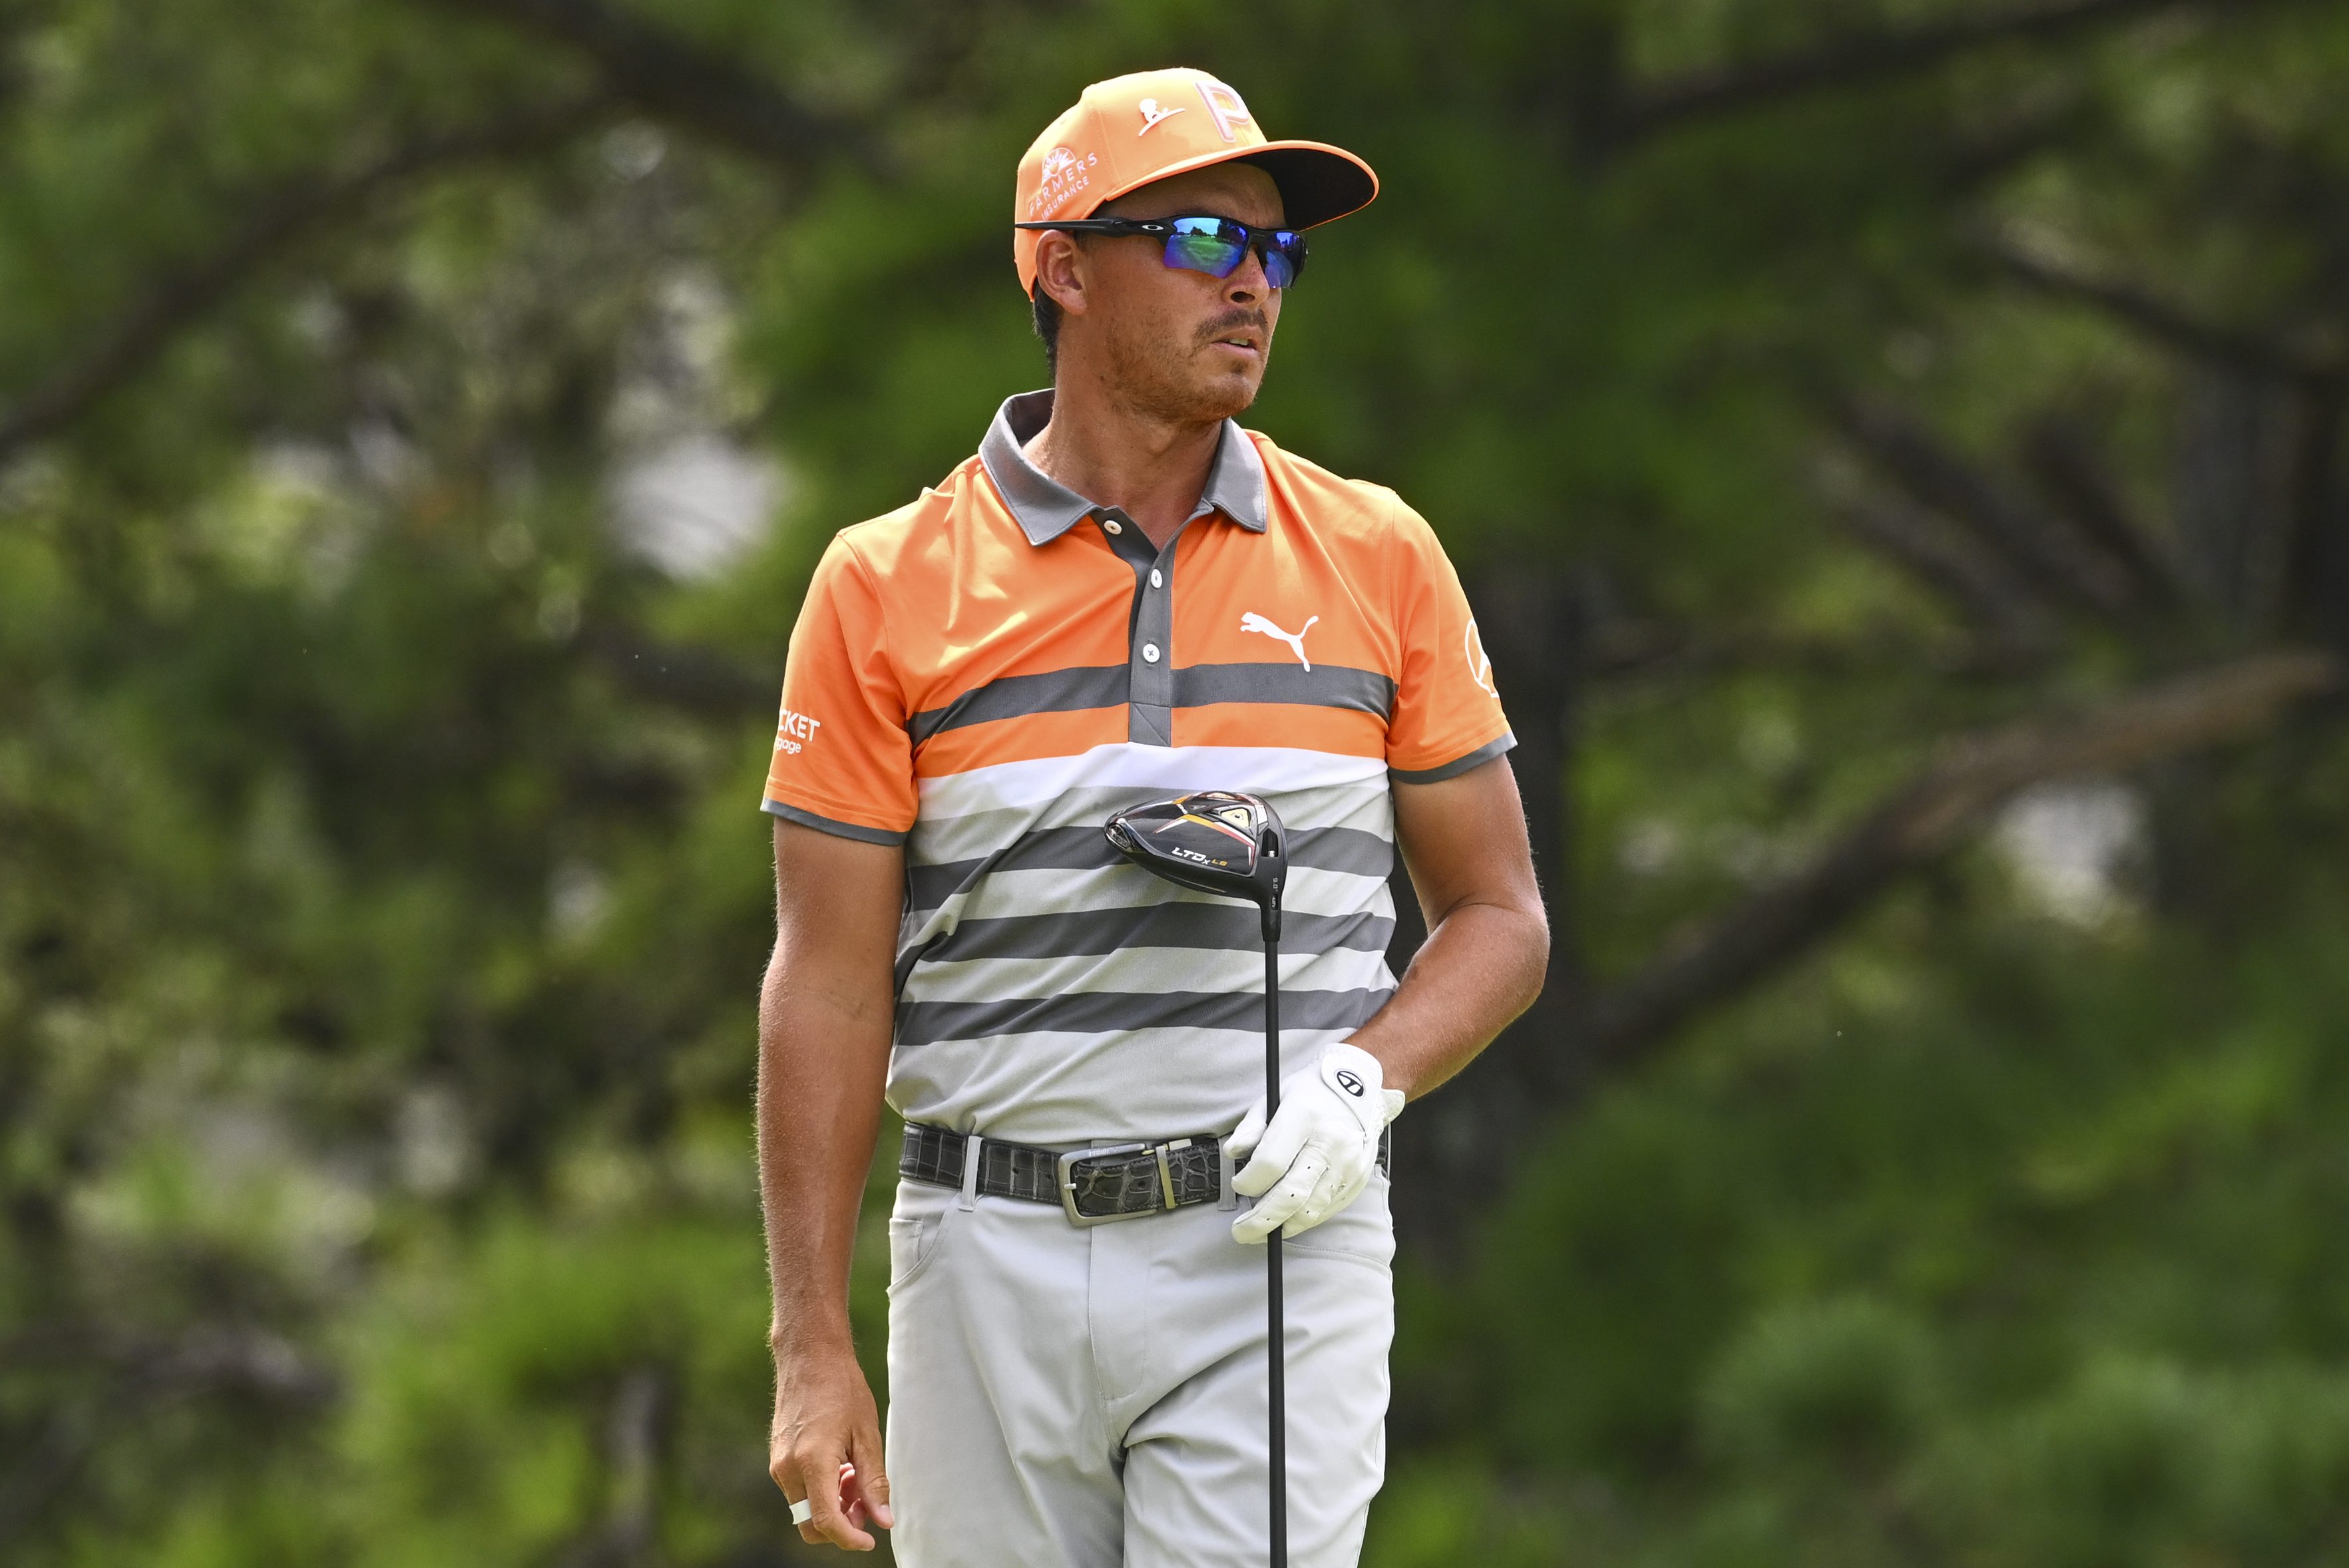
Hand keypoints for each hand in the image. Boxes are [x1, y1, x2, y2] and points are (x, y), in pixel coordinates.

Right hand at [770, 1342, 893, 1549]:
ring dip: (832, 1505)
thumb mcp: (867, 1435)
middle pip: (810, 1524)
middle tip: (866, 1503)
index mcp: (812, 1462)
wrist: (810, 1357)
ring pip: (804, 1508)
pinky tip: (840, 1466)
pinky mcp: (777, 1457)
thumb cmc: (843, 1389)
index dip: (849, 1538)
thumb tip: (883, 1520)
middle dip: (840, 1524)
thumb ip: (874, 1481)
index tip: (870, 1540)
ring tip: (855, 1475)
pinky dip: (820, 1490)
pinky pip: (798, 1490)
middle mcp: (787, 1468)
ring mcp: (778, 1463)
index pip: (826, 1521)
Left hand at [1227, 1041, 1405, 1242]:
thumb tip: (1231, 1153)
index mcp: (1305, 1116)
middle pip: (1291, 1194)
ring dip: (1281, 1226)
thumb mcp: (1274, 1097)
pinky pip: (1325, 1211)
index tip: (1238, 1184)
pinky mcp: (1357, 1180)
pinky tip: (1285, 1220)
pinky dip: (1302, 1220)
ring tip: (1260, 1230)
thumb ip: (1251, 1127)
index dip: (1248, 1181)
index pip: (1271, 1162)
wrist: (1360, 1088)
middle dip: (1261, 1220)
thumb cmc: (1310, 1093)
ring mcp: (1348, 1165)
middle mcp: (1330, 1142)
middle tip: (1240, 1232)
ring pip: (1310, 1210)